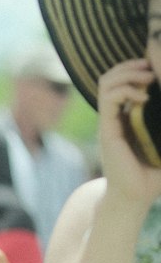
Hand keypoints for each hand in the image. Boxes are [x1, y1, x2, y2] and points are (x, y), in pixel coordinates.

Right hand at [98, 59, 160, 213]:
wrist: (135, 198)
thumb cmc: (152, 175)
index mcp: (128, 116)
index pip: (124, 80)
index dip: (138, 66)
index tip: (155, 66)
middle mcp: (116, 116)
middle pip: (112, 76)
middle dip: (132, 64)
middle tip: (151, 69)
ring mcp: (110, 122)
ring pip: (107, 81)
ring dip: (127, 73)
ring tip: (147, 78)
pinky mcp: (107, 130)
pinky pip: (109, 98)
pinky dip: (125, 89)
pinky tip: (143, 97)